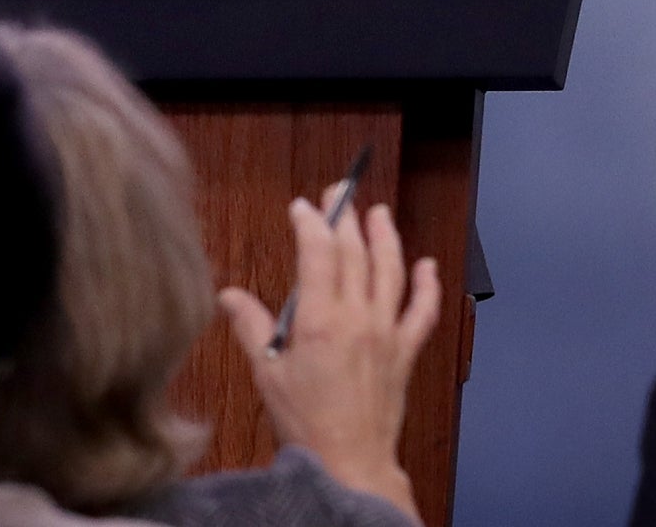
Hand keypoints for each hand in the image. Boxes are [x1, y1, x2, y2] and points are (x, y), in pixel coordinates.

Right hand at [219, 191, 442, 523]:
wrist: (349, 462)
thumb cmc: (305, 423)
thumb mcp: (267, 374)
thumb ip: (250, 327)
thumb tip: (228, 295)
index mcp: (320, 321)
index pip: (318, 253)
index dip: (310, 223)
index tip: (301, 207)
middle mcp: (358, 318)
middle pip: (355, 253)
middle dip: (345, 217)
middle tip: (338, 193)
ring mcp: (386, 333)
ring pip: (391, 272)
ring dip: (386, 237)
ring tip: (379, 213)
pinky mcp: (405, 352)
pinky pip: (423, 312)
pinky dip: (427, 286)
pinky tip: (427, 266)